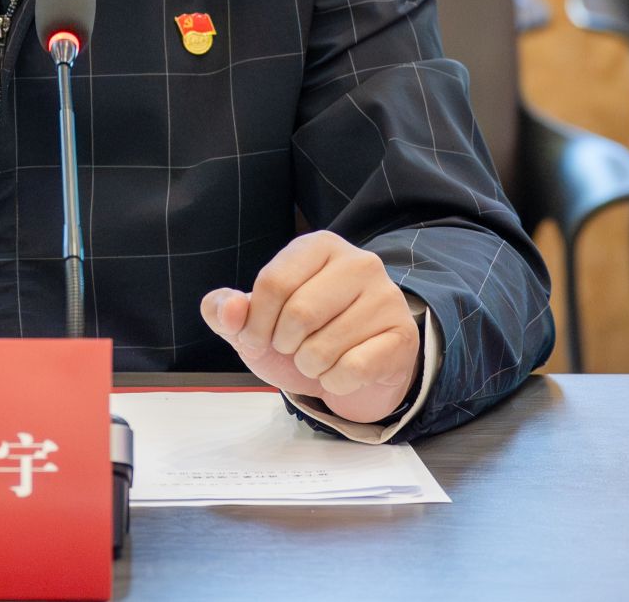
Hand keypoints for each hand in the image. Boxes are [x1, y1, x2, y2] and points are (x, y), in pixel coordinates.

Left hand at [200, 231, 419, 423]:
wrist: (352, 368)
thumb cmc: (299, 335)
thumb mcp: (254, 321)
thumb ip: (225, 310)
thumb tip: (231, 309)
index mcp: (318, 246)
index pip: (273, 283)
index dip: (254, 323)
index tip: (254, 339)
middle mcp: (359, 262)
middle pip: (299, 314)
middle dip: (283, 345)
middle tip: (291, 349)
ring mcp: (386, 297)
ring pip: (324, 347)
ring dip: (309, 367)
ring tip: (317, 359)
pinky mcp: (403, 335)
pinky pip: (352, 370)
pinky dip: (334, 382)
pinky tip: (341, 372)